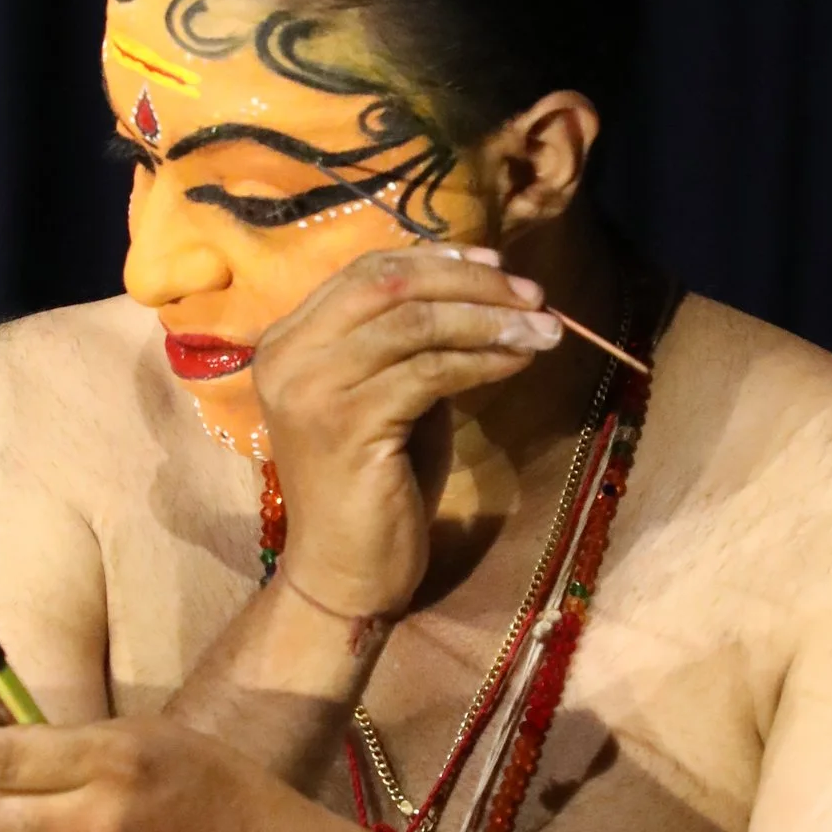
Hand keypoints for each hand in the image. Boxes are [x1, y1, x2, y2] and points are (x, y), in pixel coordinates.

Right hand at [248, 246, 563, 617]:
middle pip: (388, 284)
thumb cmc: (374, 486)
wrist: (345, 571)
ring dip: (489, 320)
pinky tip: (517, 363)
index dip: (437, 260)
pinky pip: (429, 372)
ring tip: (542, 330)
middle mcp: (289, 356)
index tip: (497, 265)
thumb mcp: (388, 395)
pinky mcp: (346, 425)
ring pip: (414, 322)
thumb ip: (409, 343)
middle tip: (534, 295)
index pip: (366, 271)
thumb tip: (480, 291)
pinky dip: (481, 359)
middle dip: (470, 283)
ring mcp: (312, 390)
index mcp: (289, 340)